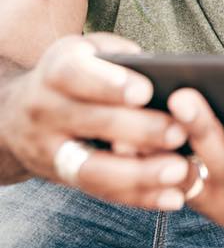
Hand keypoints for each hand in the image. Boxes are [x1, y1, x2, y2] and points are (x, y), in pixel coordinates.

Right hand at [0, 33, 190, 208]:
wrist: (19, 113)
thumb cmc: (79, 72)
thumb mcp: (94, 51)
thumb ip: (125, 58)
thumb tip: (170, 74)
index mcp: (58, 70)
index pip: (77, 75)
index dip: (110, 84)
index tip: (145, 92)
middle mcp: (47, 110)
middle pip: (92, 123)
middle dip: (139, 130)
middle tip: (179, 132)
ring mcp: (50, 150)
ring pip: (93, 168)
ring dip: (140, 173)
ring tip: (179, 169)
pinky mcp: (63, 179)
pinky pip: (102, 192)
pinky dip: (139, 196)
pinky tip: (172, 196)